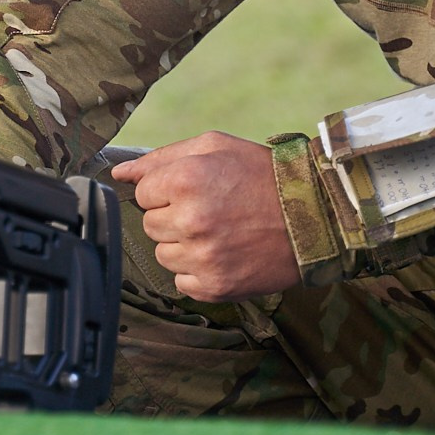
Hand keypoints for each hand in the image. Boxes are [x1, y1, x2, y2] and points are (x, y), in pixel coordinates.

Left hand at [110, 131, 300, 301]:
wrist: (316, 217)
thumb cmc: (263, 176)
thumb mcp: (216, 147)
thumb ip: (161, 157)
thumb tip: (119, 173)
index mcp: (185, 180)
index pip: (142, 192)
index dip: (166, 189)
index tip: (194, 190)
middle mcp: (190, 220)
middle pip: (150, 225)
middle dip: (173, 216)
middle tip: (210, 210)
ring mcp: (202, 257)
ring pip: (163, 255)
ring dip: (184, 245)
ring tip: (219, 232)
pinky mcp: (215, 286)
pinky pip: (182, 282)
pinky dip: (198, 271)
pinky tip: (224, 254)